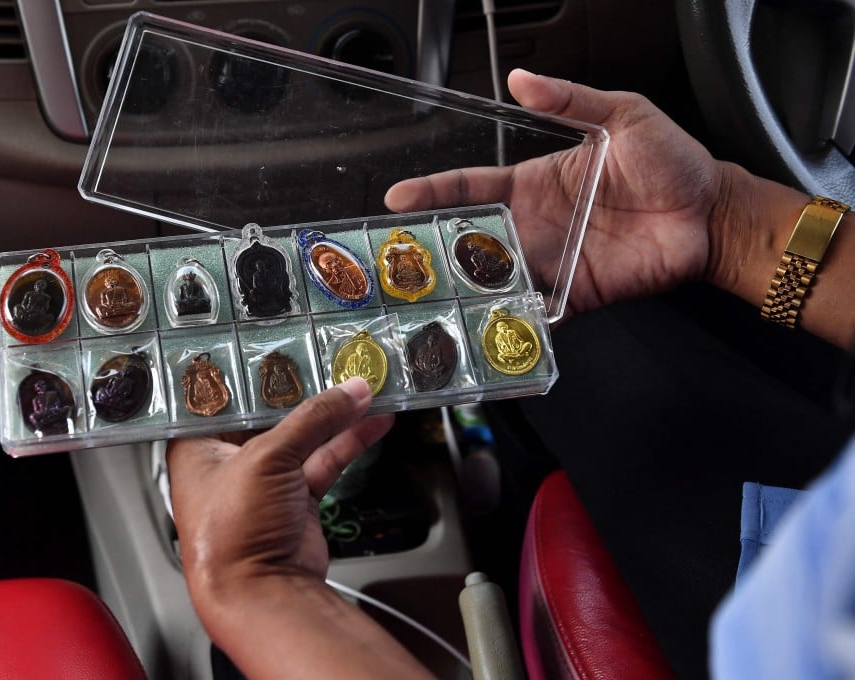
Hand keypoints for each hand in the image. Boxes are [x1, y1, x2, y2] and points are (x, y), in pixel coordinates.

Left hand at [167, 376, 394, 592]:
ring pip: (303, 435)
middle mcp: (227, 461)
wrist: (263, 596)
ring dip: (334, 414)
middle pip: (269, 412)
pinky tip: (372, 421)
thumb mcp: (267, 459)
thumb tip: (348, 392)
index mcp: (196, 447)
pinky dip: (349, 441)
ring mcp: (264, 482)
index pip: (223, 395)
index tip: (280, 344)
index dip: (252, 370)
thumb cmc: (233, 537)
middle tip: (328, 357)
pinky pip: (325, 459)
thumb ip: (313, 419)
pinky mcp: (296, 499)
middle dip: (302, 389)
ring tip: (362, 386)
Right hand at [385, 69, 727, 316]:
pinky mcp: (576, 295)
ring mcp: (552, 263)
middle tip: (403, 262)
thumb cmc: (671, 161)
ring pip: (496, 280)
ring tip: (434, 299)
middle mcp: (535, 226)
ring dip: (468, 290)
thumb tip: (521, 80)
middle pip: (473, 241)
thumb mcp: (621, 114)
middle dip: (436, 251)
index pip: (472, 188)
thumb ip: (570, 99)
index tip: (398, 198)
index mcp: (535, 184)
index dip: (433, 191)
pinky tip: (490, 327)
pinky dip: (514, 322)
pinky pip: (537, 312)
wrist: (710, 212)